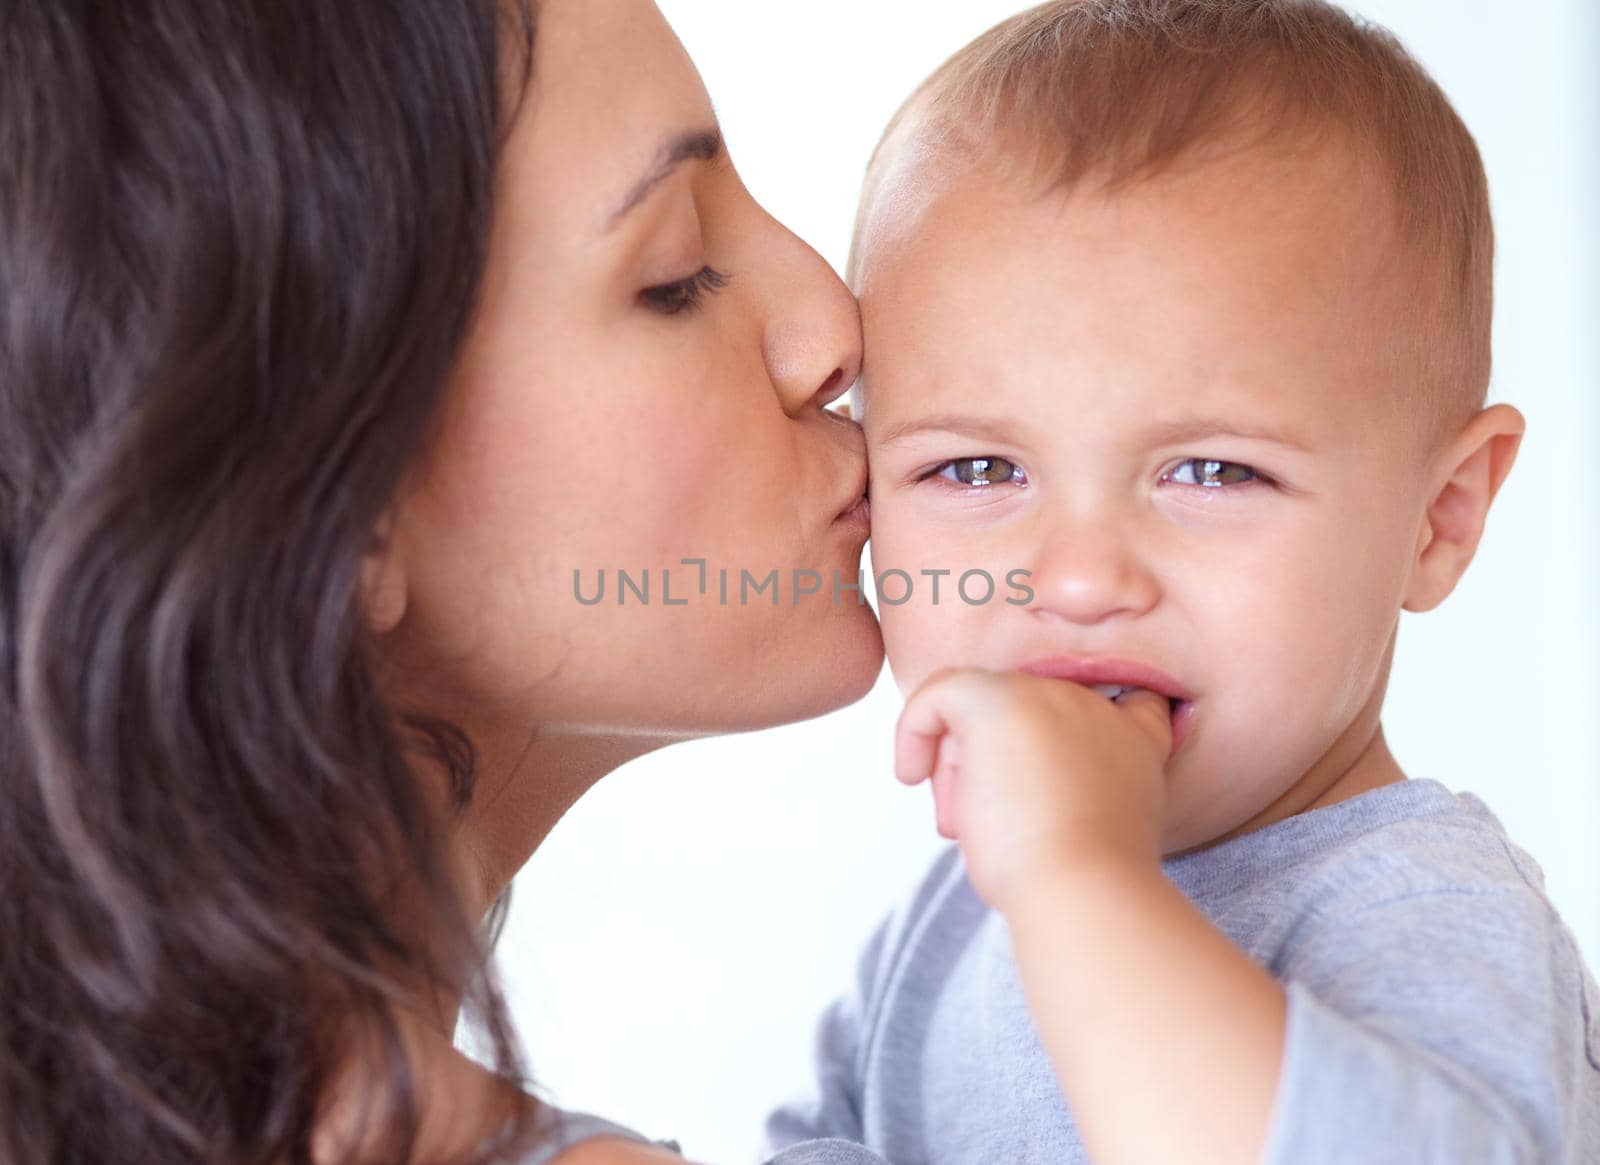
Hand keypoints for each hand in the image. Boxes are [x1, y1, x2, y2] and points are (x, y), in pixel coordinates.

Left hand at [893, 668, 1172, 912]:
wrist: (1079, 888)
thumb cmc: (1074, 883)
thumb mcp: (1088, 831)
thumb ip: (1067, 794)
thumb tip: (1005, 792)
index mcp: (1130, 742)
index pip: (1126, 703)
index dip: (1076, 732)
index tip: (1044, 773)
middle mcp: (1092, 708)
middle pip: (1023, 719)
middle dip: (996, 768)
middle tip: (986, 825)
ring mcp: (1045, 696)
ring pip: (980, 714)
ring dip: (960, 768)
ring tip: (963, 822)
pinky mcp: (996, 699)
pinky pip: (940, 692)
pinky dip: (914, 729)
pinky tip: (911, 773)